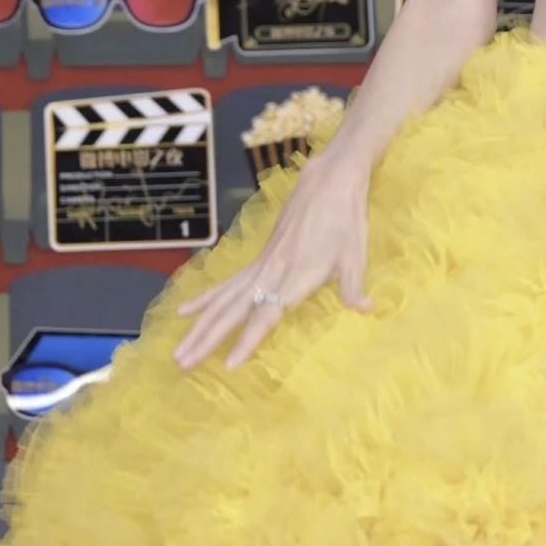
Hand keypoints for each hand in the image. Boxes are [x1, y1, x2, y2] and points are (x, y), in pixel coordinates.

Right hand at [172, 146, 373, 372]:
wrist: (329, 180)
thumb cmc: (347, 219)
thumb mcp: (356, 254)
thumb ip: (354, 285)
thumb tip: (365, 310)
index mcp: (296, 275)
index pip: (267, 315)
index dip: (248, 340)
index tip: (229, 365)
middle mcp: (272, 272)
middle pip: (233, 310)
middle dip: (208, 339)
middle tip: (182, 363)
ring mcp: (262, 264)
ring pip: (224, 299)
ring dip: (200, 325)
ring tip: (179, 351)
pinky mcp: (259, 258)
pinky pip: (227, 283)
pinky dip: (205, 298)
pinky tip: (184, 311)